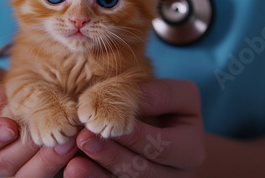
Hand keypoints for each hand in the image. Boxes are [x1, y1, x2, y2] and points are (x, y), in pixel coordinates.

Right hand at [0, 64, 77, 177]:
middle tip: (51, 133)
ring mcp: (12, 176)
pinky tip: (77, 153)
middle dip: (28, 150)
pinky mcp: (36, 175)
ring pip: (29, 177)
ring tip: (68, 143)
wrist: (9, 108)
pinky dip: (63, 168)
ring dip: (49, 162)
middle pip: (5, 165)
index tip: (10, 127)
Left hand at [64, 79, 204, 177]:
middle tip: (84, 139)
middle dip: (111, 155)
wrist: (162, 130)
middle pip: (142, 171)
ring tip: (73, 163)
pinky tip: (74, 172)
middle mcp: (176, 175)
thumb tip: (132, 97)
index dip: (133, 136)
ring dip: (98, 174)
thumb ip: (158, 95)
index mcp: (191, 150)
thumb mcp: (176, 95)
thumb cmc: (167, 106)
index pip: (161, 146)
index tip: (106, 121)